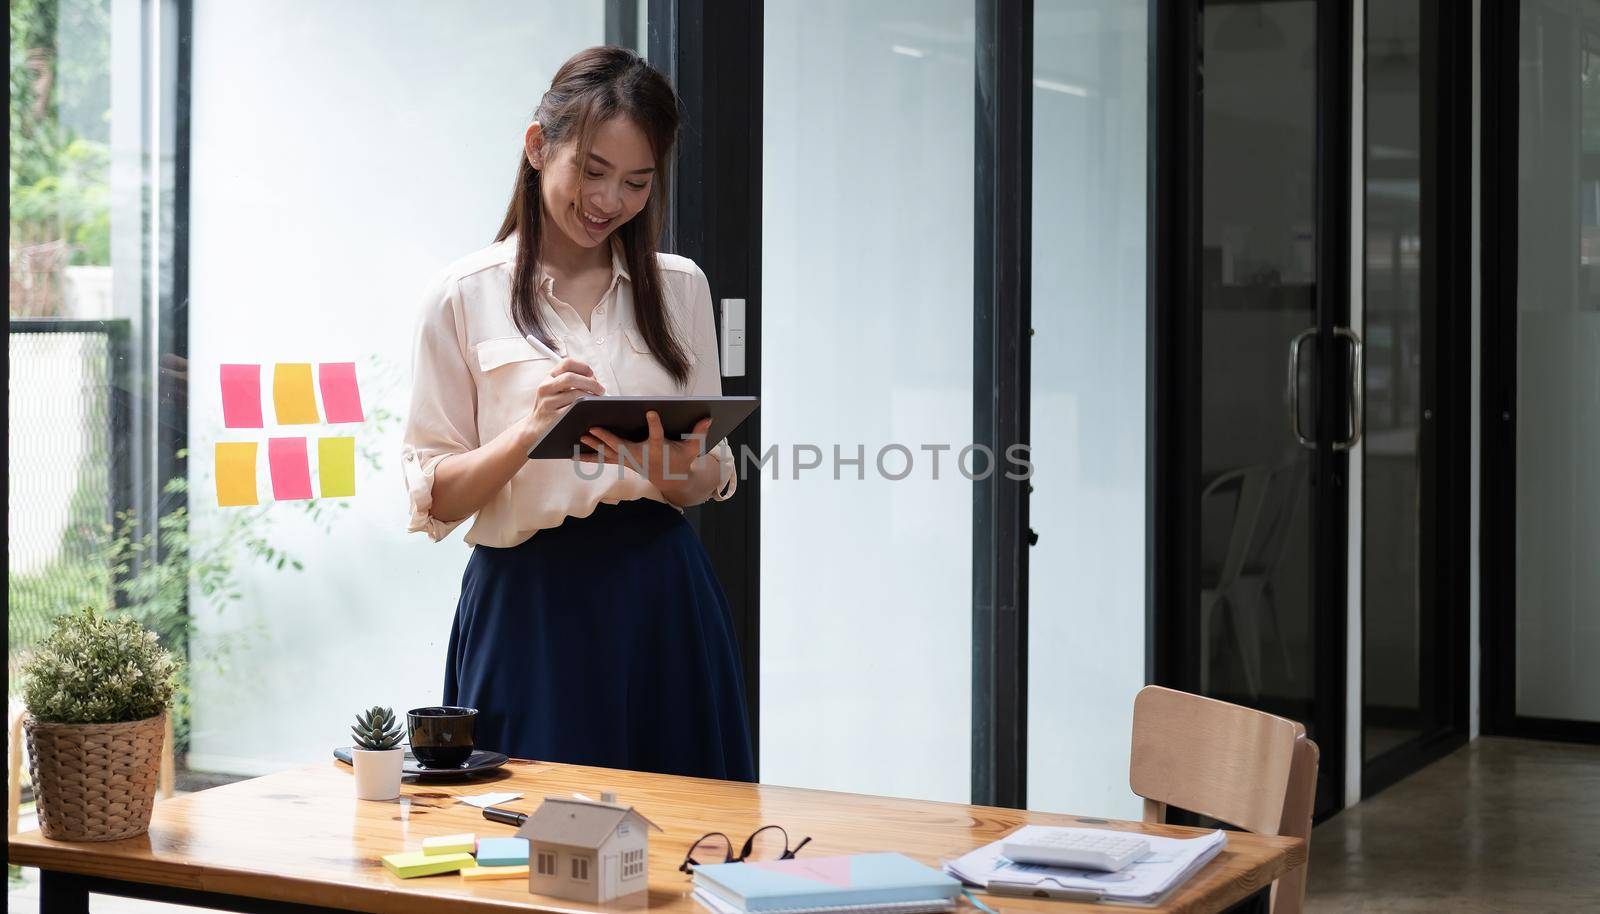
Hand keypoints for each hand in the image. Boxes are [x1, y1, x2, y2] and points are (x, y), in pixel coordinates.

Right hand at [521, 357, 603, 448]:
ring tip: (597, 400)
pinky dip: (585, 407)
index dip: (583, 366)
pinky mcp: (554, 417)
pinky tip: (589, 408)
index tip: (592, 374)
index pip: (567, 363)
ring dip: (591, 397)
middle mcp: (546, 388)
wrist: (536, 427)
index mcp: (549, 378)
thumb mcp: (554, 388)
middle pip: (571, 378)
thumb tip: (593, 378)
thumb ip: (570, 379)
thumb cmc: (550, 406)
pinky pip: (574, 409)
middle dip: (591, 383)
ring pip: (575, 395)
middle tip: (600, 389)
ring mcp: (548, 403)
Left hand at [577, 412, 713, 504]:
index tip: (651, 412)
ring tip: (579, 438)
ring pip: (609, 454)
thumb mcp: (692, 449)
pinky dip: (589, 456)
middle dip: (608, 438)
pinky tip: (573, 453)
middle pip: (623, 447)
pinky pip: (603, 459)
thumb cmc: (680, 461)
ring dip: (593, 447)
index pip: (658, 436)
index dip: (655, 425)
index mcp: (659, 450)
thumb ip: (698, 434)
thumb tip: (709, 417)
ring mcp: (630, 460)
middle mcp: (641, 456)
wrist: (671, 480)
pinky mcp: (623, 462)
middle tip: (593, 429)